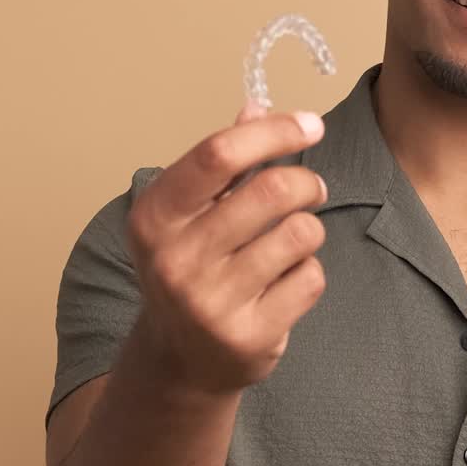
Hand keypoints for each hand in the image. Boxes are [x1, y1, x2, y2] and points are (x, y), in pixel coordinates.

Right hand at [126, 100, 327, 396]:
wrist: (178, 359)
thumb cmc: (191, 268)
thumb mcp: (190, 213)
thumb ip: (224, 162)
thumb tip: (258, 106)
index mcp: (155, 216)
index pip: (218, 154)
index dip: (274, 132)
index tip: (310, 125)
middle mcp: (176, 258)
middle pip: (273, 190)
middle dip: (306, 183)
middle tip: (311, 190)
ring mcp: (210, 301)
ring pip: (301, 233)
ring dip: (309, 229)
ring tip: (294, 239)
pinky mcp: (248, 335)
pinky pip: (310, 278)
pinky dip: (309, 271)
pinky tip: (286, 282)